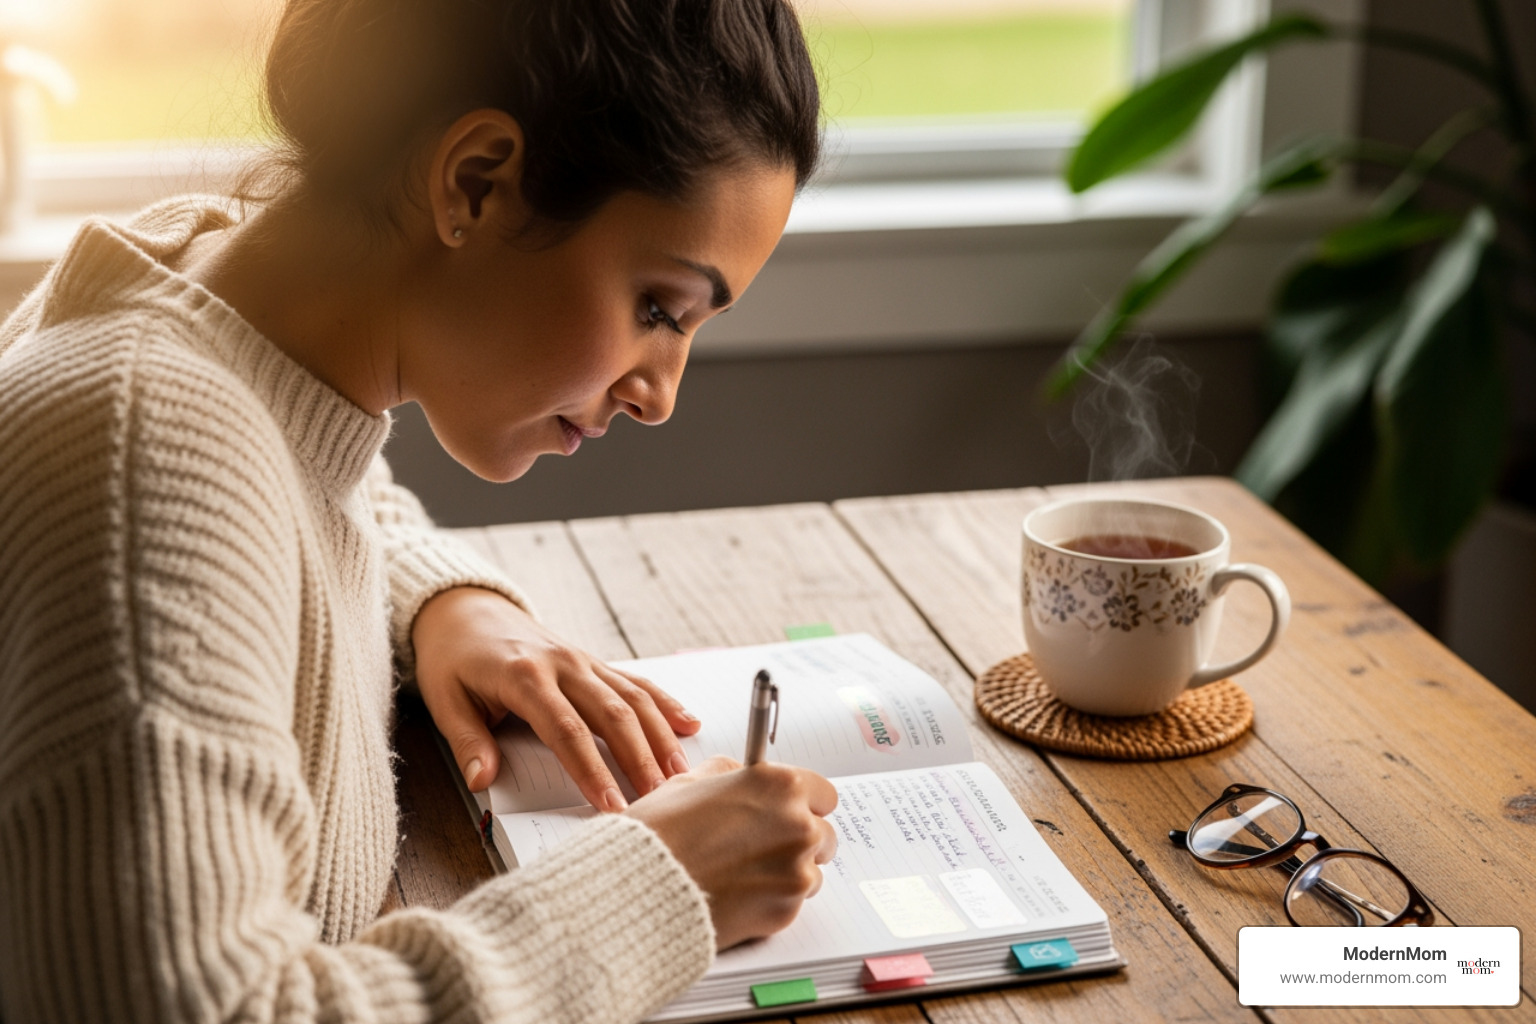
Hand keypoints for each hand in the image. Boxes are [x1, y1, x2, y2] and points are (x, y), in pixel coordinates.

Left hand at [411, 587, 700, 809]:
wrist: (466, 609)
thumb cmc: (453, 658)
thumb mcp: (445, 700)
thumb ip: (468, 742)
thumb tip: (482, 781)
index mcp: (525, 677)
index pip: (566, 731)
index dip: (591, 770)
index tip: (610, 805)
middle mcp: (563, 665)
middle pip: (613, 715)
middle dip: (639, 760)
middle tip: (659, 799)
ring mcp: (582, 660)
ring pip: (633, 698)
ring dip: (660, 736)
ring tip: (680, 774)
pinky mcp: (592, 661)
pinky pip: (634, 681)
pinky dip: (664, 702)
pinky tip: (689, 724)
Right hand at [626, 756, 839, 949]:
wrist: (641, 888)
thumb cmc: (660, 833)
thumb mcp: (691, 781)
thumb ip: (730, 774)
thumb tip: (742, 774)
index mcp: (780, 785)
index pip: (823, 793)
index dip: (804, 803)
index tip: (792, 812)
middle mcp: (798, 824)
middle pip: (824, 833)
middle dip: (799, 839)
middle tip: (764, 846)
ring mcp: (797, 869)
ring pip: (813, 870)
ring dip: (789, 871)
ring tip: (746, 872)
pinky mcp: (787, 908)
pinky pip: (794, 901)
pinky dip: (774, 899)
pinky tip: (739, 892)